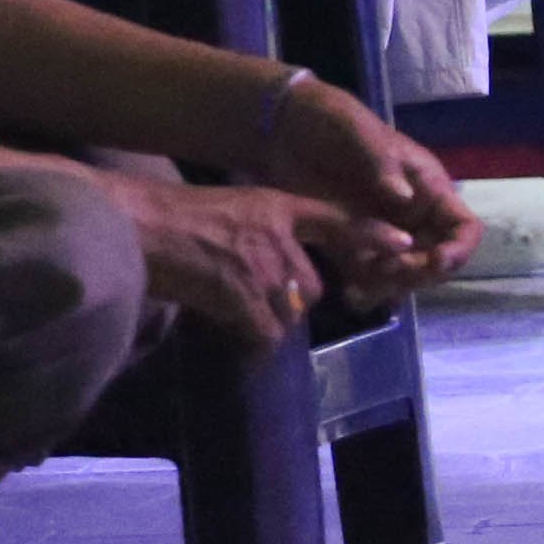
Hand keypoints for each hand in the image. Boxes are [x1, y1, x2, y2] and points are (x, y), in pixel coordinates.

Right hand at [114, 177, 391, 350]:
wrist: (142, 228)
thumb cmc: (177, 218)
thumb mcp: (234, 211)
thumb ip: (266, 234)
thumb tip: (280, 273)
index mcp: (278, 207)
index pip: (337, 220)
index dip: (370, 234)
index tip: (401, 243)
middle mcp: (281, 238)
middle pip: (311, 287)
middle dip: (288, 298)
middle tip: (247, 292)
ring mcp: (265, 270)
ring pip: (289, 313)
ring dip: (265, 319)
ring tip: (228, 302)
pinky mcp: (247, 300)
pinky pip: (265, 335)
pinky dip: (248, 337)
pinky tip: (223, 320)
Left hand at [262, 78, 485, 285]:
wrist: (286, 129)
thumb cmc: (332, 122)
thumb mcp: (359, 133)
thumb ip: (382, 164)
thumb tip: (406, 198)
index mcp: (426, 188)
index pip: (463, 227)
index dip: (458, 250)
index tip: (436, 261)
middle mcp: (412, 217)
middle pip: (435, 261)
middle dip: (417, 273)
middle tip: (385, 270)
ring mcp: (383, 234)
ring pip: (404, 277)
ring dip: (390, 288)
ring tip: (360, 287)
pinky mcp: (353, 247)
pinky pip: (370, 280)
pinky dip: (365, 292)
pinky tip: (348, 293)